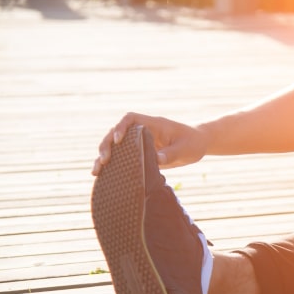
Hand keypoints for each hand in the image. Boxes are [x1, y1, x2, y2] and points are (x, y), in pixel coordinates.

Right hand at [92, 112, 208, 174]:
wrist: (197, 144)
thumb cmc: (193, 143)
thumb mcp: (185, 149)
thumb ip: (171, 153)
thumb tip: (157, 159)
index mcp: (154, 124)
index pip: (131, 118)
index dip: (121, 127)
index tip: (118, 139)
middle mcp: (143, 131)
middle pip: (117, 132)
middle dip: (107, 144)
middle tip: (104, 160)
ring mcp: (140, 142)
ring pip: (116, 145)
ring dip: (104, 155)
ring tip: (96, 171)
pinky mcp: (140, 153)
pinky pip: (123, 156)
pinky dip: (112, 164)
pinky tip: (102, 175)